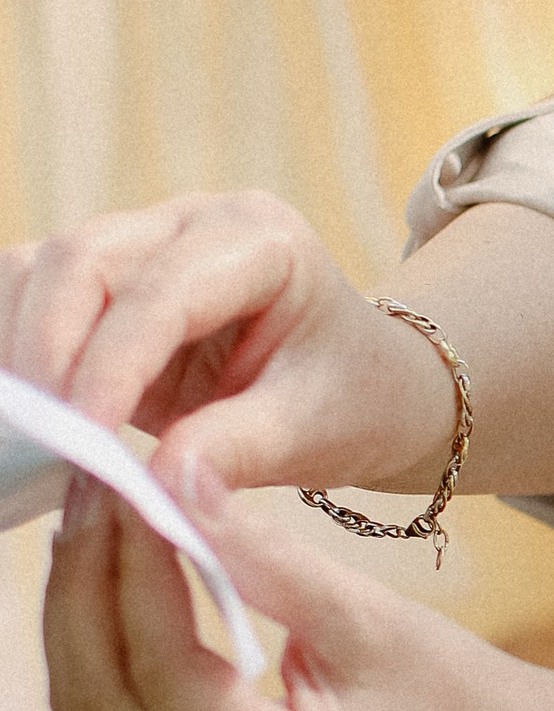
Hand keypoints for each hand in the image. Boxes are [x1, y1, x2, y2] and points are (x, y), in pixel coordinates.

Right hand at [0, 194, 456, 500]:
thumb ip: (234, 453)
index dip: (110, 366)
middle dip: (46, 351)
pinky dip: (19, 355)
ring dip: (21, 351)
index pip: (162, 293)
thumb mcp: (311, 432)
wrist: (363, 385)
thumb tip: (156, 488)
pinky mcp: (107, 281)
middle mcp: (193, 222)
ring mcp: (143, 241)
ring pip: (39, 270)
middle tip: (40, 443)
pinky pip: (33, 299)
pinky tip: (29, 420)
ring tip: (27, 436)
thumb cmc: (350, 400)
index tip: (82, 442)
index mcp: (262, 241)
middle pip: (80, 260)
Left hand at [43, 468, 553, 710]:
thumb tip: (176, 479)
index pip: (162, 670)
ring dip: (76, 613)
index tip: (127, 485)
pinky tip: (108, 577)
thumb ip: (261, 558)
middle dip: (81, 587)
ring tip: (92, 522)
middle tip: (91, 493)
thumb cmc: (450, 696)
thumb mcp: (366, 616)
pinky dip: (99, 645)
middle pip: (96, 701)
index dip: (130, 570)